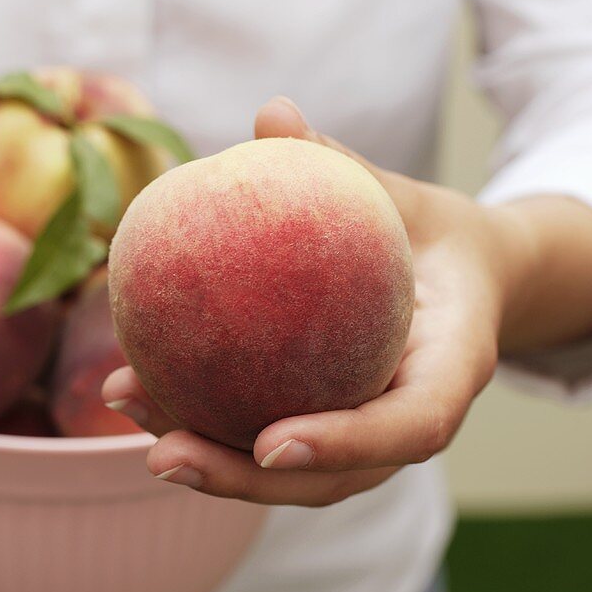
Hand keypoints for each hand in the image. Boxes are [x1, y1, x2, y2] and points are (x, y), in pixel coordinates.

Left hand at [103, 96, 591, 505]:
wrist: (459, 277)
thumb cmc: (430, 232)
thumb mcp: (403, 195)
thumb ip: (343, 165)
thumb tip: (273, 112)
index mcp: (451, 367)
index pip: (410, 426)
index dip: (344, 443)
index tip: (270, 442)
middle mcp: (408, 415)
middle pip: (335, 478)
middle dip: (245, 479)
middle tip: (163, 456)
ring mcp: (368, 433)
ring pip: (296, 476)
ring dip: (211, 464)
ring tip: (131, 418)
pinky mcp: (329, 426)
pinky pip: (268, 438)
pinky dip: (208, 426)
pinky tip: (138, 392)